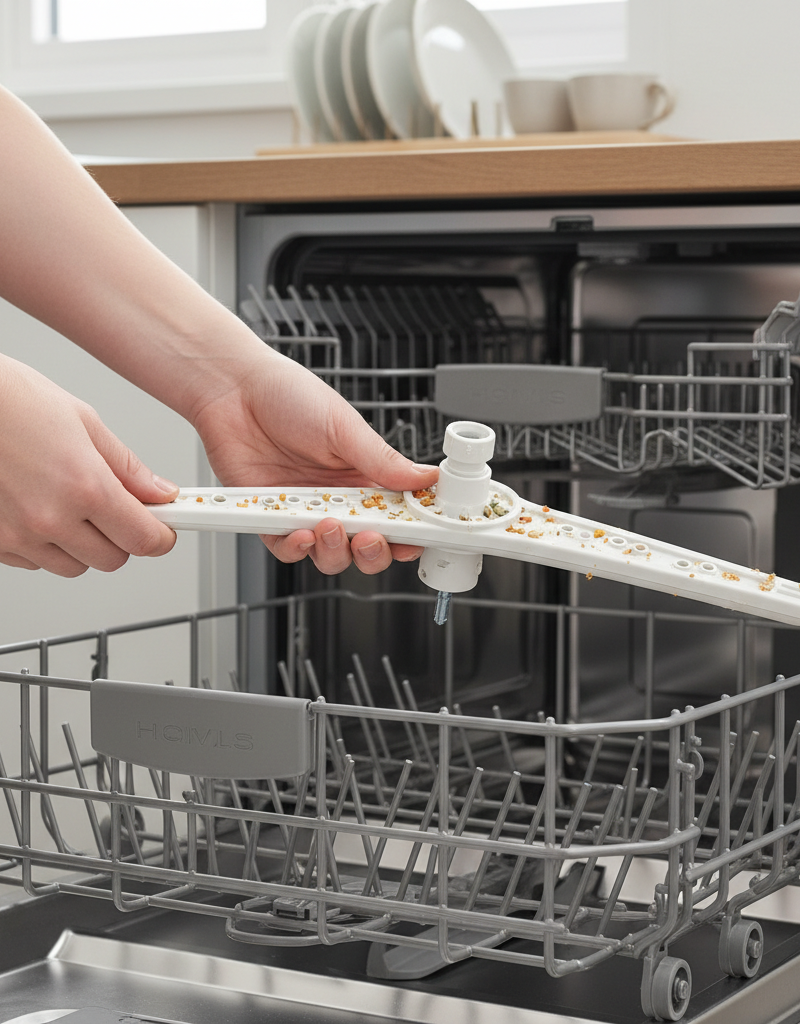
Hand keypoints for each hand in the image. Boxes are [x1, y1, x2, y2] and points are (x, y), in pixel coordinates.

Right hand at [0, 355, 178, 576]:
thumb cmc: (11, 400)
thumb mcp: (83, 421)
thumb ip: (127, 466)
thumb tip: (158, 491)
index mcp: (84, 486)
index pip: (142, 538)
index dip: (160, 537)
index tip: (164, 530)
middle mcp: (51, 518)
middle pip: (112, 559)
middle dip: (122, 536)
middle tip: (115, 507)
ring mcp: (18, 535)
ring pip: (74, 566)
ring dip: (83, 544)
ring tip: (68, 501)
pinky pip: (36, 561)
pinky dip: (45, 543)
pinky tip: (39, 507)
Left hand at [192, 348, 437, 574]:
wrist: (233, 389)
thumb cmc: (287, 395)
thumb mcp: (345, 428)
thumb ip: (384, 461)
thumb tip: (428, 479)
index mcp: (364, 475)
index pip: (398, 515)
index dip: (410, 532)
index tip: (417, 536)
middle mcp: (338, 498)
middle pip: (369, 546)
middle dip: (376, 552)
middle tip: (371, 537)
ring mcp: (305, 510)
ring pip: (331, 556)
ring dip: (336, 551)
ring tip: (329, 525)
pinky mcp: (271, 518)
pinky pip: (288, 550)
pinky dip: (296, 549)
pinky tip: (299, 532)